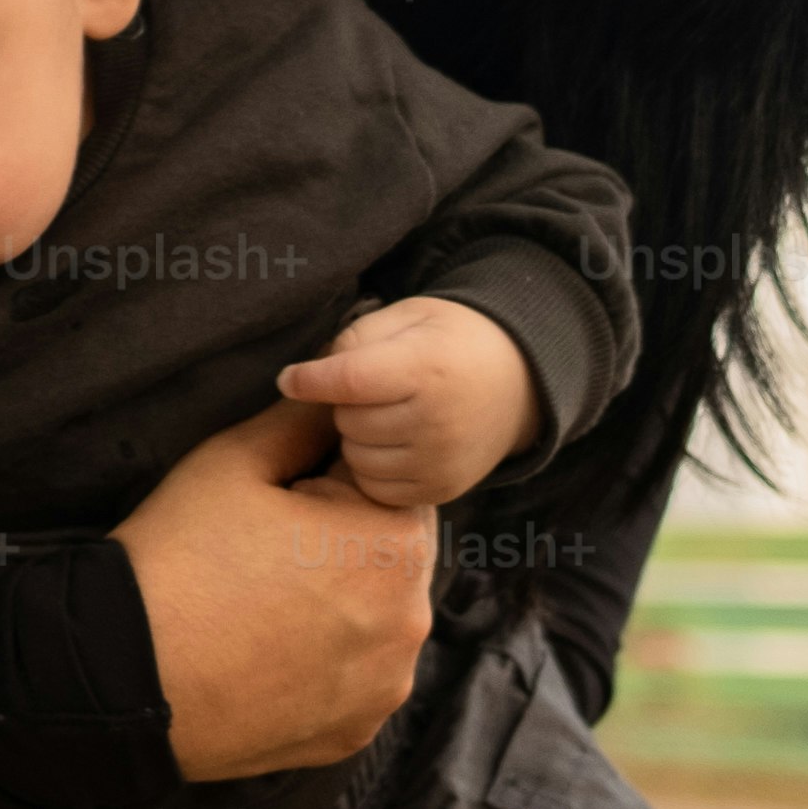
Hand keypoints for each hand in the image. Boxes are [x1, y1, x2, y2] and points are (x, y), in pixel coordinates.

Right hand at [115, 403, 429, 780]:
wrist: (121, 678)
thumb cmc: (176, 560)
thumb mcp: (232, 463)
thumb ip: (303, 423)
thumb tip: (340, 399)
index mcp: (393, 543)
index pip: (386, 486)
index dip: (327, 482)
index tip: (273, 503)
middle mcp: (410, 621)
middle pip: (386, 558)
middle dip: (339, 547)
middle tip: (257, 557)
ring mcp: (384, 686)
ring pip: (372, 622)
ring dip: (336, 608)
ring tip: (257, 610)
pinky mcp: (354, 733)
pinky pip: (352, 681)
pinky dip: (321, 666)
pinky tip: (263, 656)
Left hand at [278, 297, 532, 509]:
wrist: (518, 380)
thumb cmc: (449, 341)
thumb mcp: (407, 317)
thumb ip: (356, 339)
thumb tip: (304, 378)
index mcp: (427, 368)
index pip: (350, 380)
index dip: (310, 380)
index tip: (288, 379)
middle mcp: (437, 421)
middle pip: (348, 421)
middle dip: (345, 404)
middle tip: (372, 389)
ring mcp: (441, 462)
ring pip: (355, 457)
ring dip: (357, 437)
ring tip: (387, 413)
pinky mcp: (442, 490)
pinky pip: (374, 487)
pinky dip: (372, 466)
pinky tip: (394, 442)